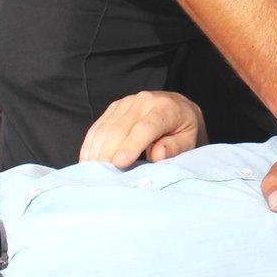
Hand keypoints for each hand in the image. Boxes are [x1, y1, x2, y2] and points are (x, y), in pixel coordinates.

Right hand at [79, 91, 207, 167]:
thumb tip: (157, 154)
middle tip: (102, 176)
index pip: (145, 127)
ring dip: (96, 151)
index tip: (120, 163)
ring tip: (92, 172)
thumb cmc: (184, 130)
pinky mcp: (115, 107)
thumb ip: (175, 147)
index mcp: (166, 108)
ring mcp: (127, 102)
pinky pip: (98, 127)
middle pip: (120, 129)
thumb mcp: (189, 140)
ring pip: (105, 128)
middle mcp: (144, 100)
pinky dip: (91, 145)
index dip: (131, 145)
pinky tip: (88, 160)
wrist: (179, 108)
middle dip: (108, 153)